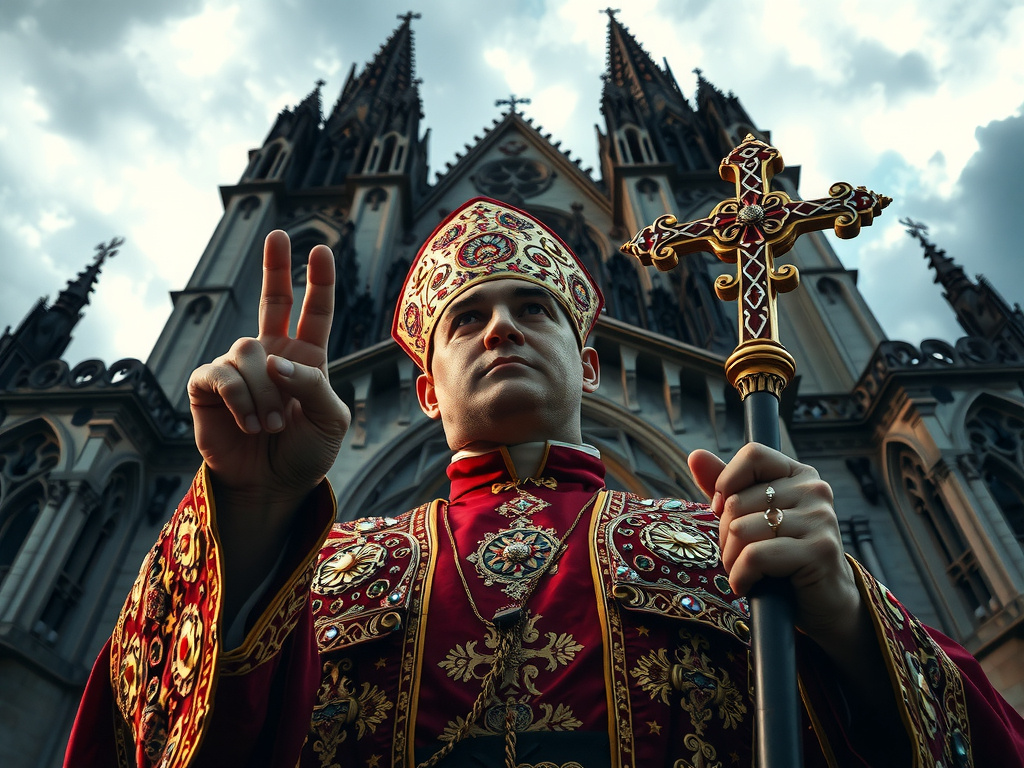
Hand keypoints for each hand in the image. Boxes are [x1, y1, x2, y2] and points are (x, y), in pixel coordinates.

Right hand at [187, 231, 350, 509]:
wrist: (272, 485)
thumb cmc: (307, 452)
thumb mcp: (330, 420)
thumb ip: (313, 384)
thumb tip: (275, 359)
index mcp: (307, 358)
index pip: (315, 312)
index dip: (318, 282)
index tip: (320, 250)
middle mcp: (271, 355)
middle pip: (272, 299)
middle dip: (274, 267)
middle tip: (276, 233)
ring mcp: (238, 368)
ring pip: (249, 354)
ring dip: (264, 393)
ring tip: (272, 426)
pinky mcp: (208, 386)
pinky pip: (221, 375)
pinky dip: (240, 400)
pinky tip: (250, 423)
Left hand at [687, 443, 861, 650]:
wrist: (824, 602)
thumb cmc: (783, 556)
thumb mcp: (752, 516)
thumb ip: (727, 485)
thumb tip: (695, 455)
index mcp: (799, 474)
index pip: (753, 454)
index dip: (727, 483)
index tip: (723, 511)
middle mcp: (815, 490)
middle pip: (738, 500)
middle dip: (725, 535)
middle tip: (738, 555)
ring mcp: (820, 519)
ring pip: (741, 530)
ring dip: (731, 560)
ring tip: (744, 572)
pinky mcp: (819, 550)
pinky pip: (755, 556)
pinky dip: (741, 576)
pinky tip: (747, 585)